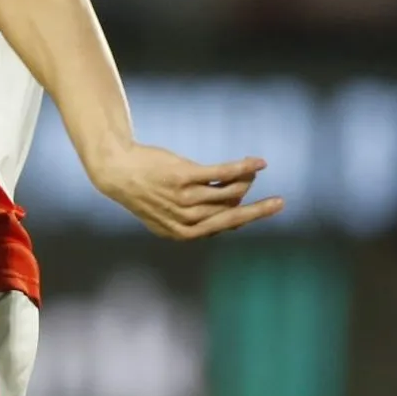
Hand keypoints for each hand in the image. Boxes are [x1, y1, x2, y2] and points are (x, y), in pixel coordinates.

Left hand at [90, 147, 284, 239]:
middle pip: (231, 213)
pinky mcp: (183, 177)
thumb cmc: (144, 190)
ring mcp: (183, 199)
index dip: (241, 216)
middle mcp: (184, 220)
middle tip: (280, 203)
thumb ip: (193, 219)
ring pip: (229, 193)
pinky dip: (244, 167)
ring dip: (246, 180)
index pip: (222, 227)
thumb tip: (230, 220)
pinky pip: (223, 174)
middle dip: (259, 211)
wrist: (116, 170)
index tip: (258, 209)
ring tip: (253, 169)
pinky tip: (259, 162)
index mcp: (181, 233)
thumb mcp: (166, 212)